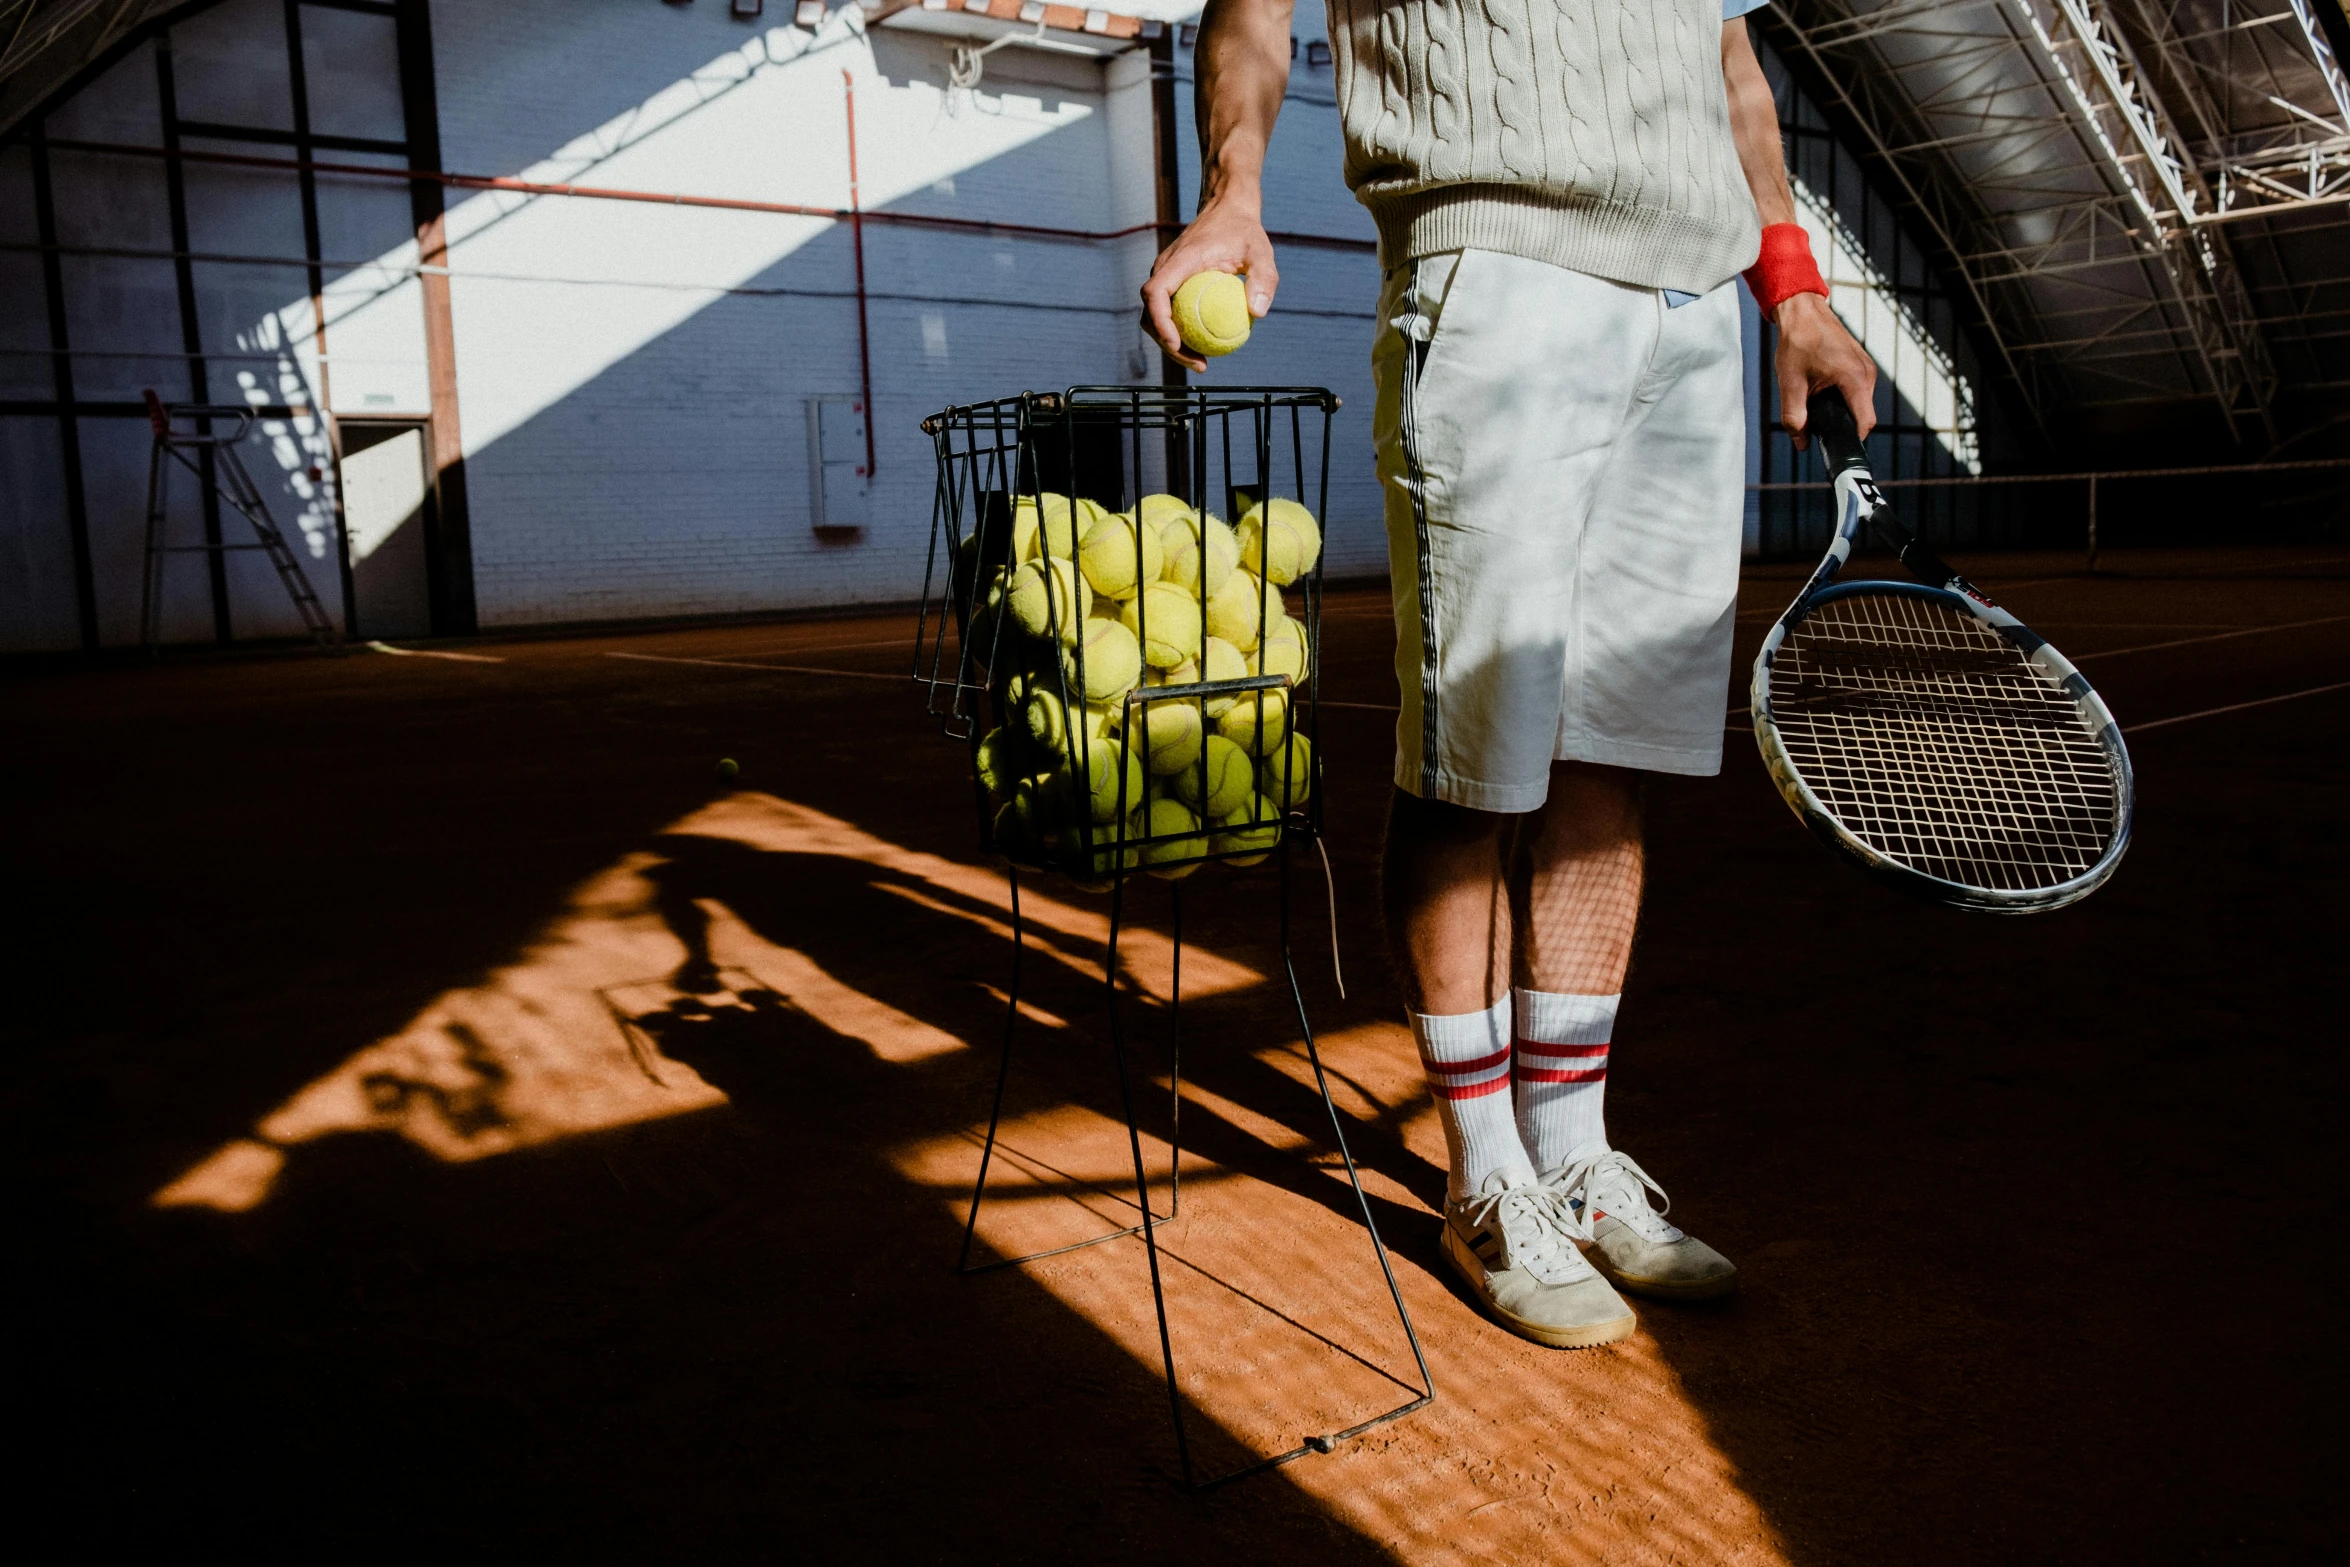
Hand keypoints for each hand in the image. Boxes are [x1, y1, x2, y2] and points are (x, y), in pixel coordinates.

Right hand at [1140, 195, 1277, 371]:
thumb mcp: (1261, 251)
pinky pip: (1168, 311)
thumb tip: (1258, 313)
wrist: (1227, 209)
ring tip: (1201, 361)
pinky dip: (1180, 331)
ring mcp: (1165, 276)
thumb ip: (1264, 279)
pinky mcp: (1171, 282)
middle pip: (1150, 313)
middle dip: (1167, 344)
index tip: (1177, 343)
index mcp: (1178, 261)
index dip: (1160, 321)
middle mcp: (1164, 269)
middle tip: (1198, 364)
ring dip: (1171, 343)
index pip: (1155, 293)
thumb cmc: (1244, 230)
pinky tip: (1204, 345)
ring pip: (1155, 317)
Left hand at [1773, 292, 1876, 448]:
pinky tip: (1820, 391)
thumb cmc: (1797, 342)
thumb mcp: (1790, 384)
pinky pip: (1856, 390)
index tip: (1834, 447)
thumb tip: (1802, 443)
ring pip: (1858, 403)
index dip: (1851, 440)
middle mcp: (1867, 374)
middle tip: (1814, 424)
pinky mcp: (1861, 364)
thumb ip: (1795, 418)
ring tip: (1814, 403)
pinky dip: (1841, 397)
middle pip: (1861, 415)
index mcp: (1855, 379)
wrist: (1802, 311)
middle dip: (1840, 424)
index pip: (1865, 423)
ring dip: (1839, 410)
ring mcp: (1866, 368)